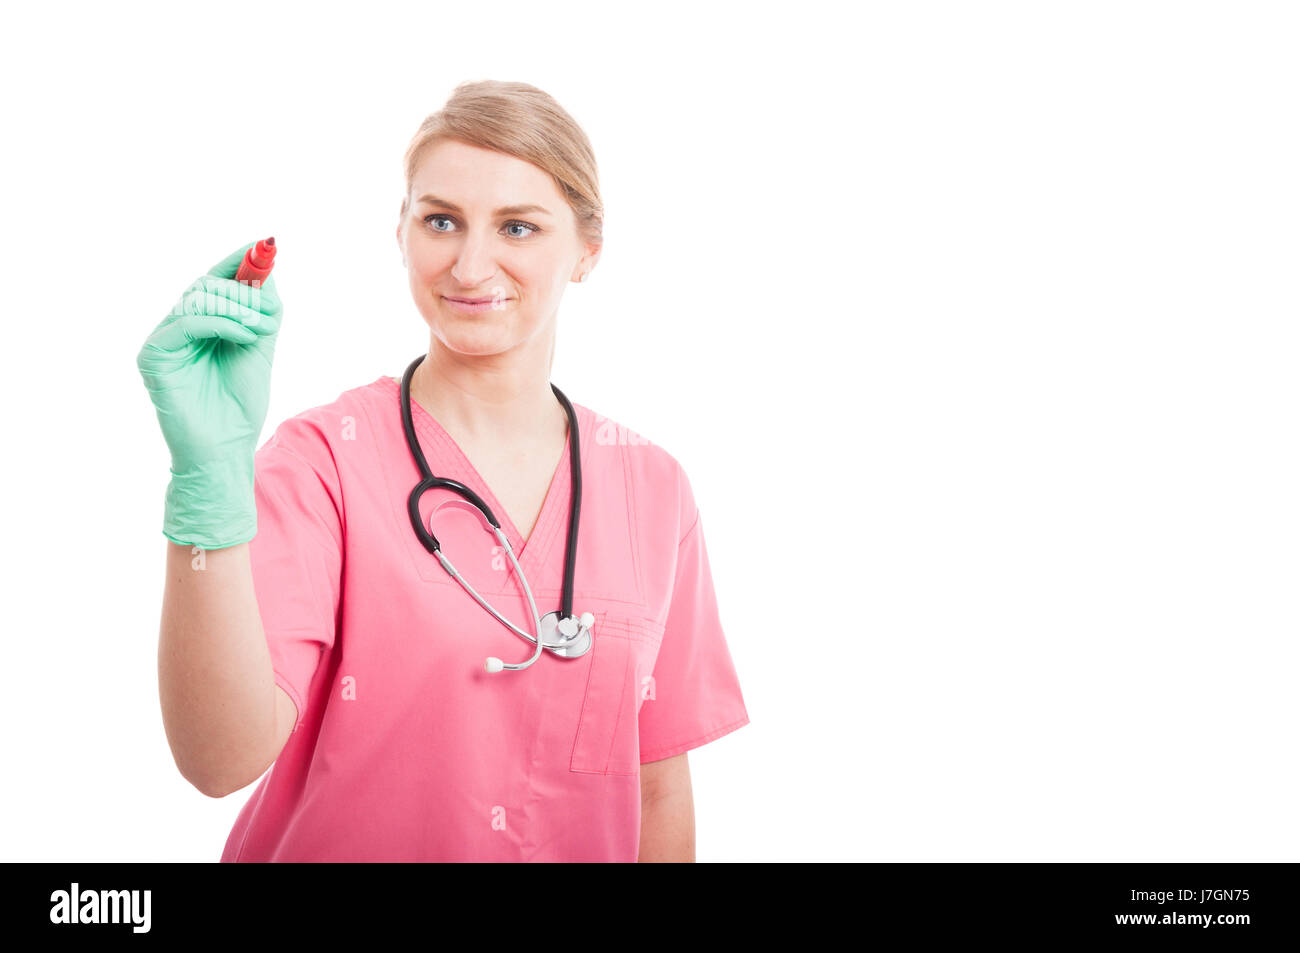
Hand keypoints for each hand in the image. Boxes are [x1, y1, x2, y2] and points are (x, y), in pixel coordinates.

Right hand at [137, 240, 283, 547]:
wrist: (226, 449)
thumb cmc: (241, 405)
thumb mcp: (260, 348)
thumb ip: (261, 311)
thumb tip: (266, 270)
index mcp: (201, 325)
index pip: (214, 281)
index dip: (236, 262)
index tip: (264, 246)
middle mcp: (177, 328)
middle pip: (205, 285)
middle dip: (242, 291)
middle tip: (269, 311)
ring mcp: (163, 341)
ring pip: (197, 298)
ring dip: (237, 307)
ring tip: (261, 329)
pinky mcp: (154, 356)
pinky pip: (187, 322)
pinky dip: (221, 323)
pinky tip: (245, 337)